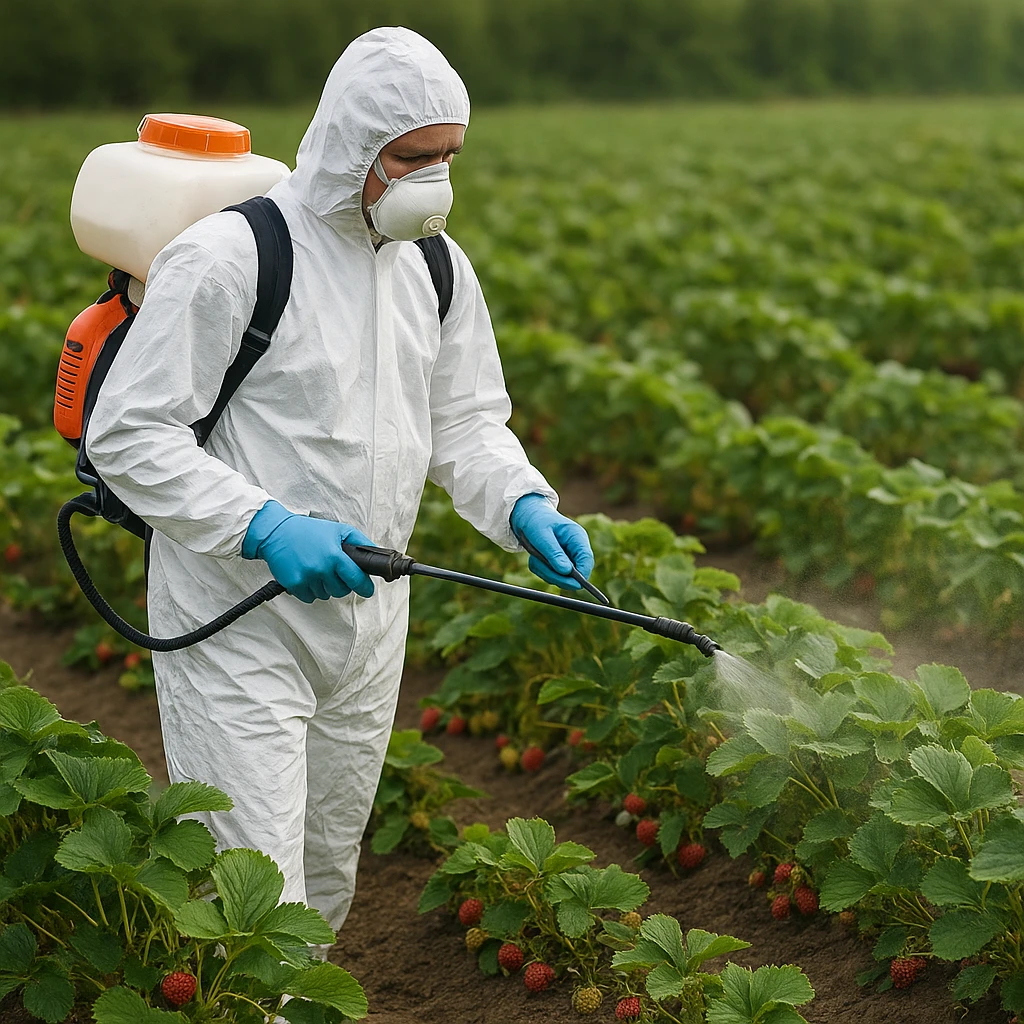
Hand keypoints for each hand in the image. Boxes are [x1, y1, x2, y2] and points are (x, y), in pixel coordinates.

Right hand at [242, 500, 374, 602]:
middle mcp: (321, 569)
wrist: (276, 532)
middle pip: (342, 591)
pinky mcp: (294, 585)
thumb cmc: (309, 530)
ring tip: (318, 569)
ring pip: (326, 595)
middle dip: (342, 583)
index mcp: (334, 556)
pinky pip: (310, 598)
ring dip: (325, 587)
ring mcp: (306, 578)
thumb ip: (359, 542)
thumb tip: (376, 555)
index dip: (365, 587)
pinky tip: (307, 575)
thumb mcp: (339, 530)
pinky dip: (311, 590)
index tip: (367, 590)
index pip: (356, 579)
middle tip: (334, 571)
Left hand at [509, 494, 594, 589]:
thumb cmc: (535, 521)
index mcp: (577, 537)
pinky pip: (551, 575)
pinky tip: (535, 558)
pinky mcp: (558, 562)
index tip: (573, 584)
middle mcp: (575, 548)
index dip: (583, 574)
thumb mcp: (542, 535)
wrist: (527, 514)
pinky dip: (541, 570)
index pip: (587, 559)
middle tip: (541, 568)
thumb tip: (566, 571)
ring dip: (546, 571)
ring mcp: (568, 556)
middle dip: (558, 575)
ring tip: (535, 557)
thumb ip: (554, 553)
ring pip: (562, 577)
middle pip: (576, 572)